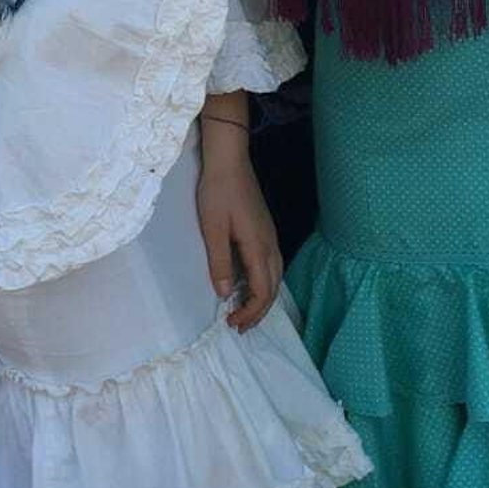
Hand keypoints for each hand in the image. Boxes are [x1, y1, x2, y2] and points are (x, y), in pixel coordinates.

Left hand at [196, 150, 282, 331]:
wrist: (229, 161)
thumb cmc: (218, 192)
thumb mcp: (213, 229)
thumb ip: (220, 262)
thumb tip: (225, 293)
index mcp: (258, 247)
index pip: (261, 290)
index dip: (250, 312)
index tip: (233, 323)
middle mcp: (270, 245)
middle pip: (272, 288)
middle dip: (258, 312)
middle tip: (239, 326)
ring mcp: (271, 236)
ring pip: (275, 277)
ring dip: (263, 299)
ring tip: (246, 312)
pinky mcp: (266, 230)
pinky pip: (272, 265)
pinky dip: (264, 283)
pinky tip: (251, 284)